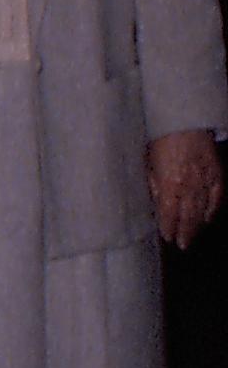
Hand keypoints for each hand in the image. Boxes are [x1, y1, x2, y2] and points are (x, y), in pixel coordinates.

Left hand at [147, 129, 220, 247]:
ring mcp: (206, 180)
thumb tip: (156, 204)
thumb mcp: (148, 163)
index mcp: (170, 183)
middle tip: (182, 245)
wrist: (184, 122)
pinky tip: (207, 219)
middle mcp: (189, 185)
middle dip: (185, 232)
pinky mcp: (218, 174)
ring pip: (203, 209)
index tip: (167, 237)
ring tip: (192, 237)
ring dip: (198, 225)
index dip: (169, 227)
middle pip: (188, 215)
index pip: (169, 213)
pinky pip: (217, 198)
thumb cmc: (159, 140)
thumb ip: (153, 185)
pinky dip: (212, 210)